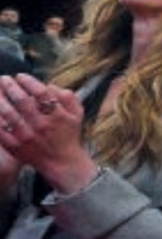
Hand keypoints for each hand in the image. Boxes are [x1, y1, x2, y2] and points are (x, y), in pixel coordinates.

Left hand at [0, 75, 96, 193]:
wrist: (62, 162)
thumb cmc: (69, 135)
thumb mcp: (77, 114)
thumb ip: (68, 96)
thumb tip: (50, 85)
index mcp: (57, 115)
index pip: (40, 93)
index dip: (28, 81)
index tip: (20, 76)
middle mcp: (41, 125)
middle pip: (22, 101)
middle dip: (10, 86)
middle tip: (4, 79)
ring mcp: (27, 136)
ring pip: (8, 114)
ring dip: (0, 99)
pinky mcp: (15, 146)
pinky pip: (0, 129)